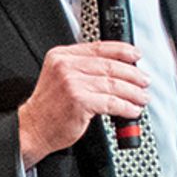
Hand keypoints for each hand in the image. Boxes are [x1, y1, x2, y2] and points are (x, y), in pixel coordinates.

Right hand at [17, 39, 151, 167]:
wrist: (32, 129)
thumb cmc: (48, 108)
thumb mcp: (59, 78)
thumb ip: (82, 68)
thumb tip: (117, 68)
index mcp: (61, 57)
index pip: (99, 47)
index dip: (123, 50)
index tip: (136, 55)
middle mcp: (66, 67)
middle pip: (110, 66)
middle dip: (133, 74)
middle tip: (144, 81)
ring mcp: (72, 84)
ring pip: (113, 84)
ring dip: (133, 92)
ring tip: (142, 98)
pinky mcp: (79, 101)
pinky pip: (111, 102)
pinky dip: (126, 107)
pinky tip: (132, 110)